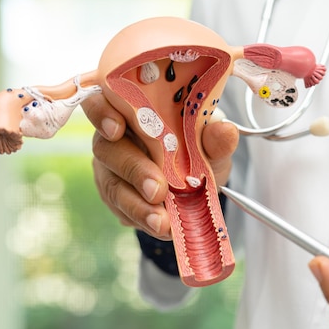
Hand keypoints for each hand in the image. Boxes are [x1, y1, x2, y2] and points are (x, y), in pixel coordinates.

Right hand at [82, 93, 238, 239]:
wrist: (199, 181)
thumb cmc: (198, 149)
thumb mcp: (211, 143)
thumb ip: (215, 138)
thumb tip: (226, 131)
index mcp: (131, 110)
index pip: (103, 101)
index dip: (102, 113)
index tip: (117, 129)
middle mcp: (114, 138)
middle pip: (108, 149)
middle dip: (133, 170)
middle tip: (157, 190)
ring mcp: (111, 171)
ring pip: (113, 186)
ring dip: (138, 206)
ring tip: (162, 222)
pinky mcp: (116, 199)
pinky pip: (123, 210)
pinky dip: (144, 220)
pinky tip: (163, 228)